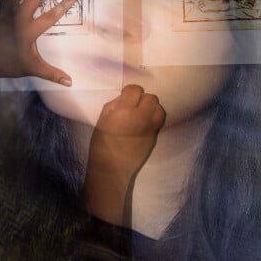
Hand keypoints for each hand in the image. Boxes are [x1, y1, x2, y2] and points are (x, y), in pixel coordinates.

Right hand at [83, 85, 165, 224]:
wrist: (111, 169)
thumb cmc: (101, 144)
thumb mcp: (101, 120)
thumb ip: (113, 106)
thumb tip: (123, 98)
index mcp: (124, 112)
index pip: (135, 90)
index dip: (130, 91)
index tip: (125, 95)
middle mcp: (141, 118)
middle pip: (151, 98)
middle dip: (143, 99)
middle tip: (134, 105)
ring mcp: (150, 129)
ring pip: (160, 109)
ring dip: (152, 108)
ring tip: (142, 114)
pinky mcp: (154, 138)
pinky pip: (159, 122)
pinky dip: (153, 119)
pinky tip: (143, 124)